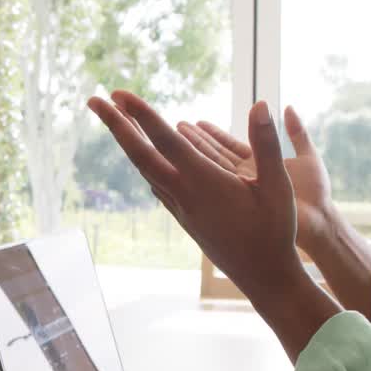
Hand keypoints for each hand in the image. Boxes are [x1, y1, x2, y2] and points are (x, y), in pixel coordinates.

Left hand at [87, 91, 305, 297]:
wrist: (262, 277)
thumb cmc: (275, 232)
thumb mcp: (277, 186)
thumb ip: (267, 144)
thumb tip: (262, 103)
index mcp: (203, 183)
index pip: (165, 140)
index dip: (141, 114)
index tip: (118, 93)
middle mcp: (183, 194)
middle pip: (139, 154)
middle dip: (115, 125)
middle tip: (93, 99)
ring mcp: (179, 207)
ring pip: (145, 169)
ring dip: (128, 142)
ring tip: (116, 119)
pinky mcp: (183, 217)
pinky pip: (156, 184)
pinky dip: (144, 163)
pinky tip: (143, 156)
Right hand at [177, 107, 335, 253]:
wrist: (319, 224)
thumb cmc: (317, 194)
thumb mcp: (308, 157)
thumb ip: (297, 133)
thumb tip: (288, 107)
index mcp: (261, 165)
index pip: (231, 146)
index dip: (214, 134)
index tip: (196, 122)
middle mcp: (247, 178)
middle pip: (217, 156)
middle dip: (196, 142)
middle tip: (176, 127)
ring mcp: (242, 192)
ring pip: (213, 170)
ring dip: (193, 156)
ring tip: (173, 142)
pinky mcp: (240, 204)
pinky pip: (216, 186)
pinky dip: (199, 177)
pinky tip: (182, 168)